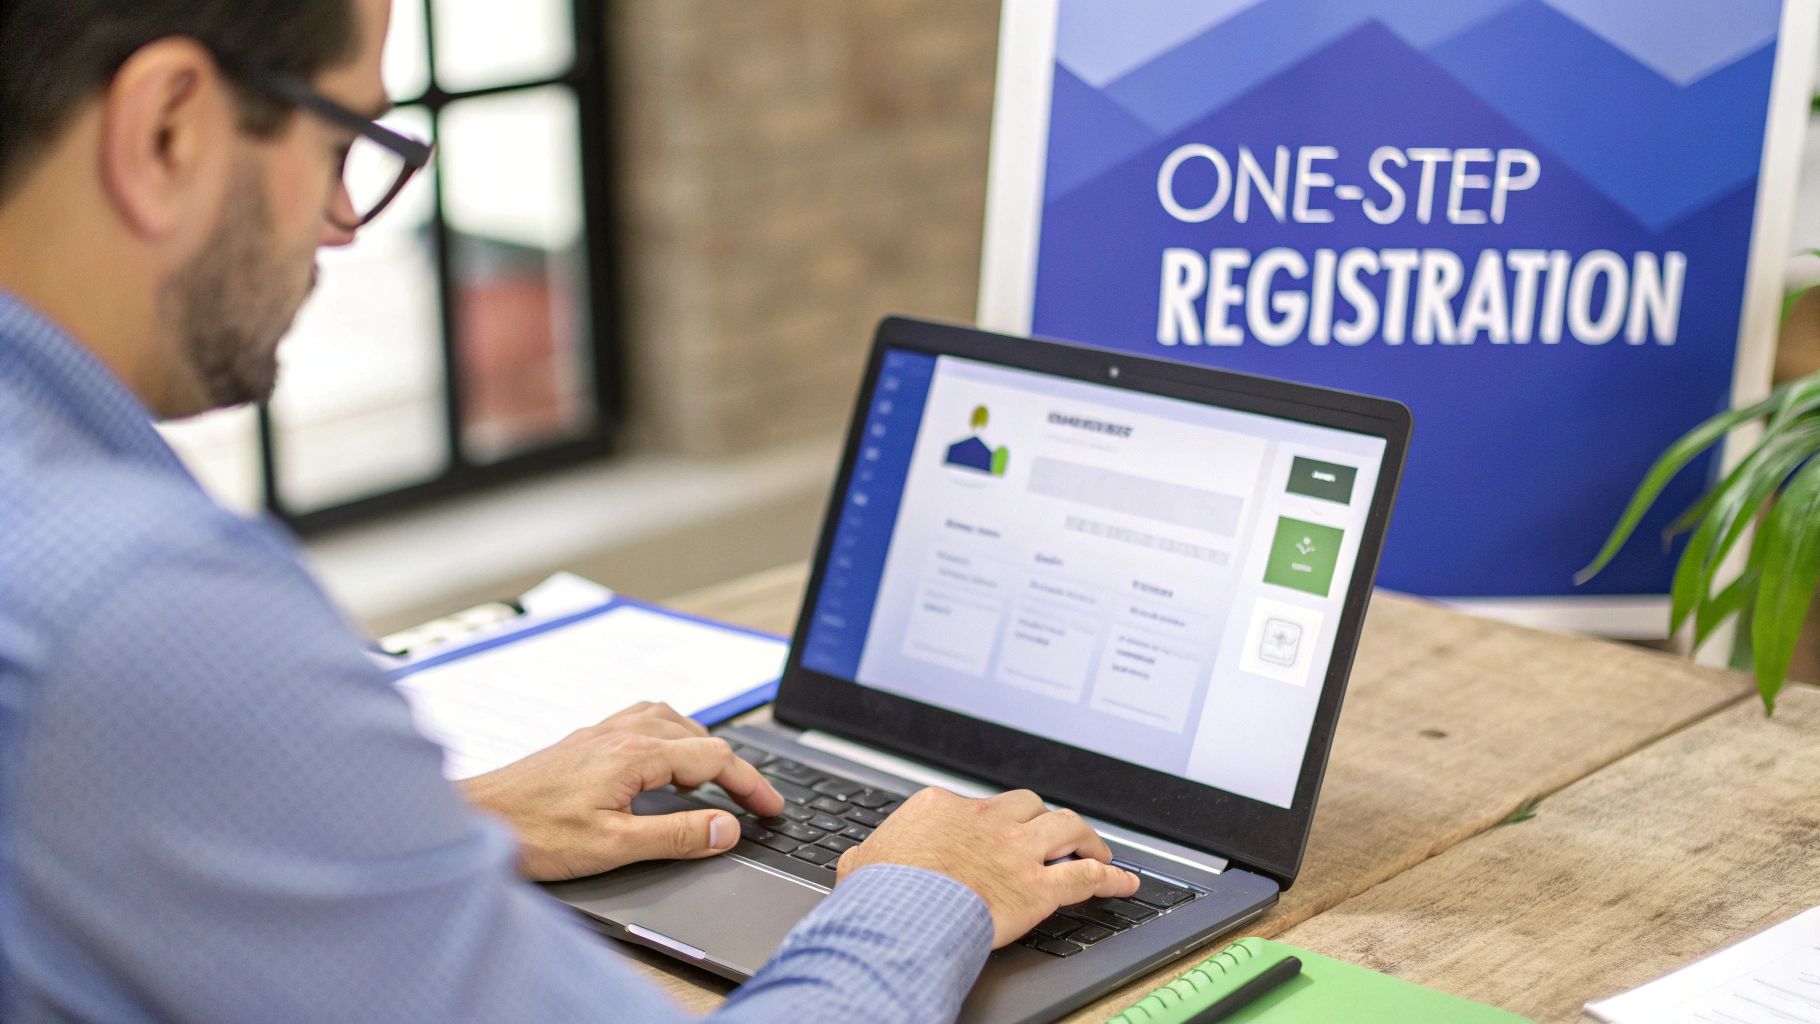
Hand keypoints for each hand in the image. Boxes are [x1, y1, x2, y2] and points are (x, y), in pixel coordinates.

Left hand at [458, 702, 783, 881]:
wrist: (471, 820)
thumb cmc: (531, 834)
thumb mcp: (613, 846)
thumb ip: (676, 835)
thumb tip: (728, 829)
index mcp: (635, 754)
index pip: (714, 759)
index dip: (751, 785)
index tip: (772, 810)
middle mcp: (620, 733)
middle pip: (698, 735)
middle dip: (733, 767)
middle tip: (752, 802)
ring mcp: (599, 733)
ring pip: (670, 720)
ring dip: (700, 747)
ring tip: (711, 782)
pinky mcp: (582, 742)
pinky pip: (641, 722)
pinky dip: (668, 738)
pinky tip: (658, 766)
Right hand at [835, 787, 1139, 947]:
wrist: (901, 910)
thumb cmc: (880, 890)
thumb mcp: (861, 861)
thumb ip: (870, 854)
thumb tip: (858, 860)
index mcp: (944, 808)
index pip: (979, 805)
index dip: (993, 822)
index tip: (996, 834)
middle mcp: (987, 822)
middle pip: (1030, 805)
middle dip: (1045, 817)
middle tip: (1054, 832)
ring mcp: (1016, 852)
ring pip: (1066, 827)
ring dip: (1086, 837)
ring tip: (1097, 848)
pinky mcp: (1038, 888)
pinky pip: (1085, 877)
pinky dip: (1110, 879)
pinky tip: (1125, 884)